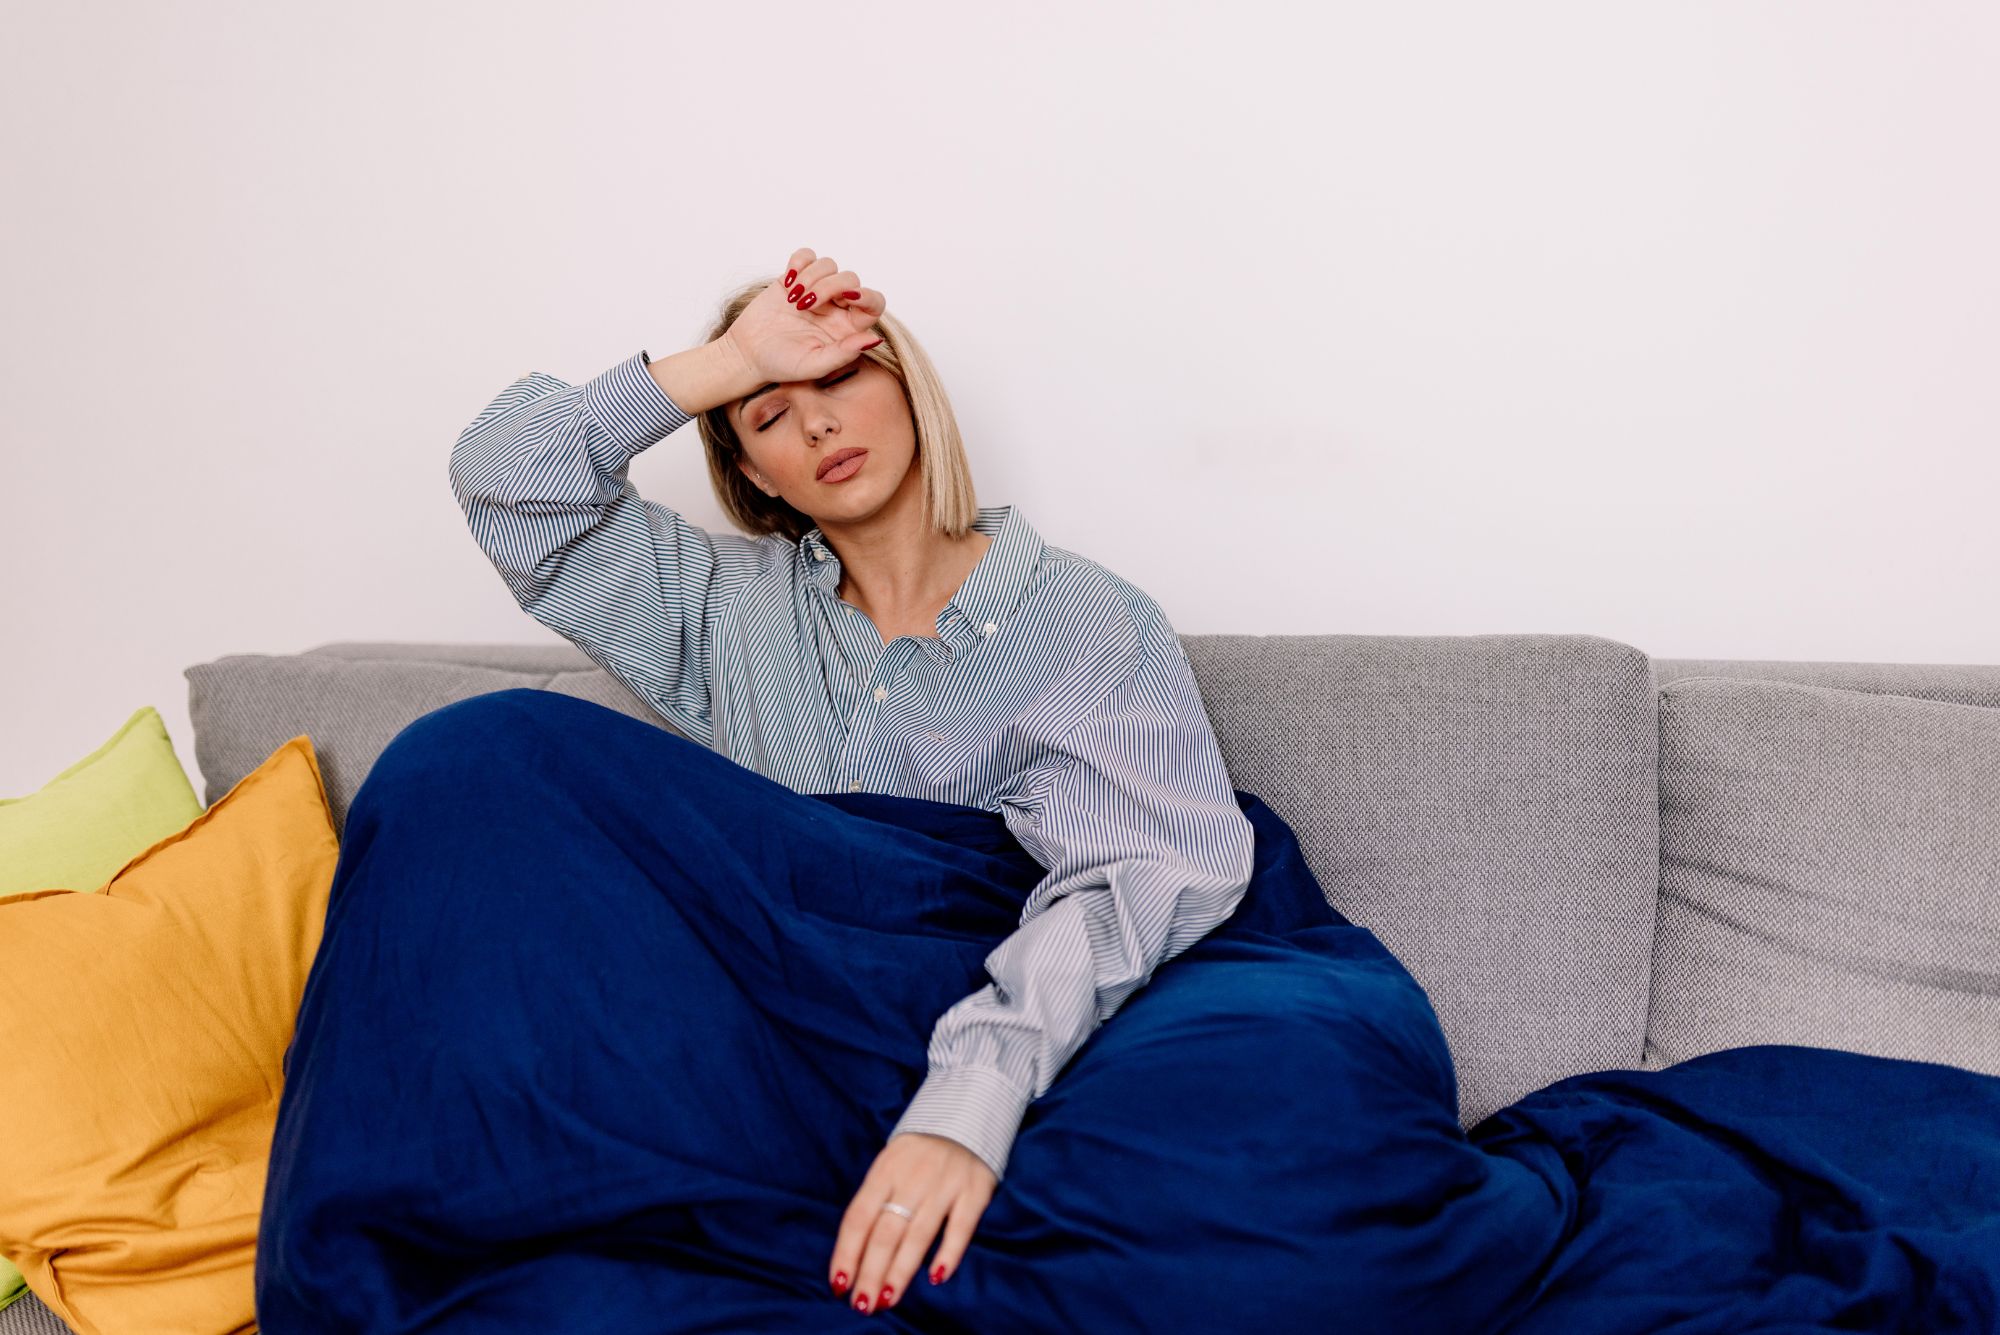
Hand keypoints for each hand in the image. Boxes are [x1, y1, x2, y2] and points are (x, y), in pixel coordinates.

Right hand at [720, 246, 888, 387]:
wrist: (748, 354)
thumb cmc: (782, 364)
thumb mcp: (815, 365)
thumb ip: (845, 353)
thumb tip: (874, 339)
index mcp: (848, 328)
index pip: (873, 303)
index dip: (867, 296)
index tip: (848, 297)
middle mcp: (837, 307)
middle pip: (850, 279)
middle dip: (828, 287)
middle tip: (804, 306)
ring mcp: (817, 290)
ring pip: (829, 265)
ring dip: (811, 277)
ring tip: (793, 300)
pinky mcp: (796, 278)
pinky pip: (807, 256)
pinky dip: (799, 262)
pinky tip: (787, 282)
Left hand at [829, 1131, 996, 1314]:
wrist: (966, 1115)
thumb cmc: (918, 1152)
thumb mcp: (889, 1165)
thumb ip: (876, 1200)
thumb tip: (856, 1251)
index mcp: (885, 1170)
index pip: (858, 1217)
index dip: (847, 1253)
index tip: (839, 1284)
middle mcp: (912, 1177)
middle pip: (886, 1232)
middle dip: (871, 1271)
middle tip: (863, 1304)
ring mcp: (944, 1184)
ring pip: (918, 1235)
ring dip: (901, 1271)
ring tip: (887, 1298)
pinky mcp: (975, 1191)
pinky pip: (960, 1228)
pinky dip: (949, 1253)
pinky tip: (936, 1277)